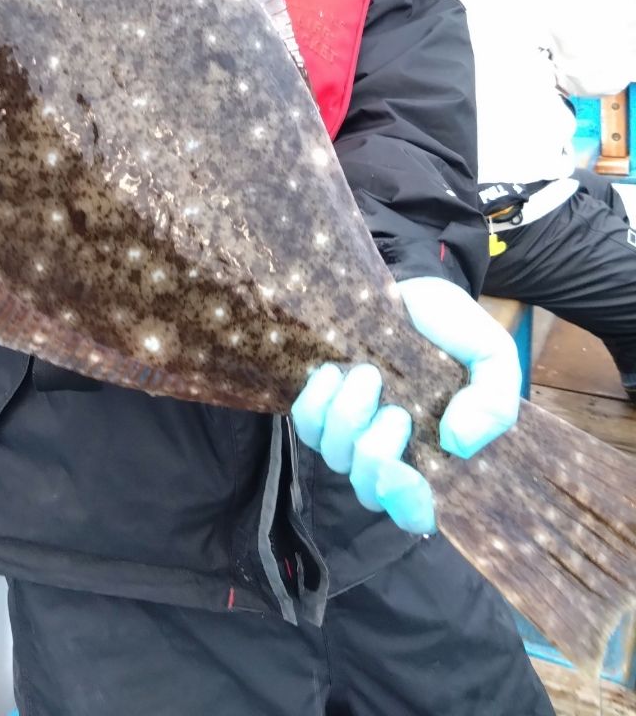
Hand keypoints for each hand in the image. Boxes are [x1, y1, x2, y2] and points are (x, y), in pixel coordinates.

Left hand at [291, 276, 521, 533]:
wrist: (413, 285)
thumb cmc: (454, 328)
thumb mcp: (493, 357)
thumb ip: (494, 402)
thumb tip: (457, 444)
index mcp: (438, 454)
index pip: (416, 512)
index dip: (404, 504)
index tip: (399, 471)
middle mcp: (393, 451)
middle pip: (367, 489)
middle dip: (376, 453)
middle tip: (396, 410)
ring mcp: (354, 429)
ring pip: (334, 456)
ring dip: (347, 418)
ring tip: (368, 374)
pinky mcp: (324, 404)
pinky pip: (305, 424)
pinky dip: (314, 403)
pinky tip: (333, 373)